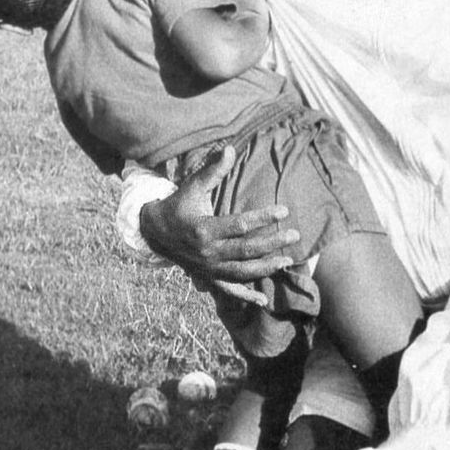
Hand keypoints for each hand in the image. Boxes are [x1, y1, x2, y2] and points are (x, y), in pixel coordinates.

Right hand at [139, 146, 299, 306]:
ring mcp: (208, 269)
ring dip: (266, 267)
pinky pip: (228, 291)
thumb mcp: (192, 186)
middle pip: (246, 250)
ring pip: (242, 272)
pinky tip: (264, 301)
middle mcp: (208, 253)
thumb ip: (212, 171)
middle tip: (295, 235)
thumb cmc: (177, 205)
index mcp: (204, 229)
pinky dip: (245, 297)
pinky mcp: (208, 278)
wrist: (154, 233)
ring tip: (288, 260)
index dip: (263, 218)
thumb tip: (230, 148)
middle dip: (272, 243)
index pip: (240, 225)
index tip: (284, 211)